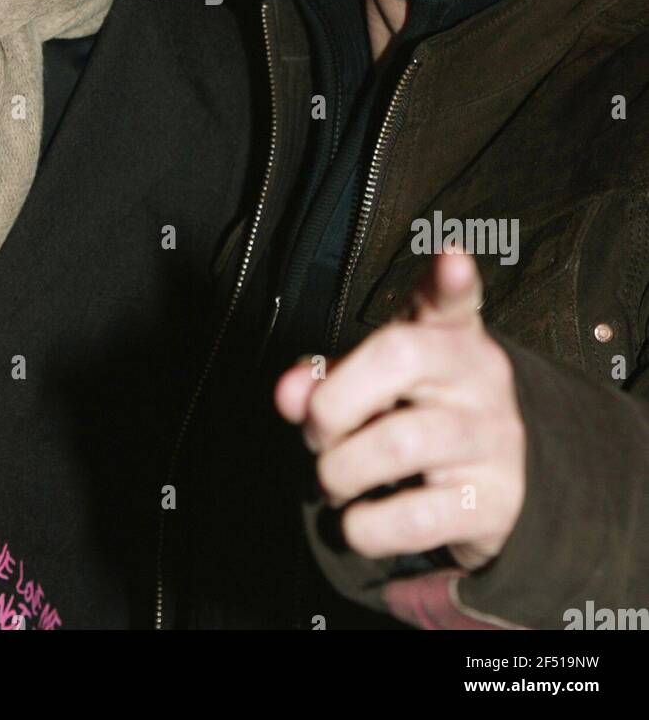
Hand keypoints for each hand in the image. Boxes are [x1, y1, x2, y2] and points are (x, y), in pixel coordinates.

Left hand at [275, 246, 524, 569]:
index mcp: (448, 336)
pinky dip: (364, 526)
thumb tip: (287, 394)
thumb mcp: (371, 387)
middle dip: (333, 402)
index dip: (449, 280)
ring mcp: (494, 439)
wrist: (491, 491)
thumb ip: (325, 380)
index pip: (452, 300)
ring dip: (339, 471)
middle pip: (400, 358)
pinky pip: (411, 519)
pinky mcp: (495, 503)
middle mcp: (479, 377)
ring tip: (333, 480)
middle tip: (317, 434)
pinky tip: (361, 520)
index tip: (451, 258)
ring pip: (398, 443)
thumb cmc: (415, 417)